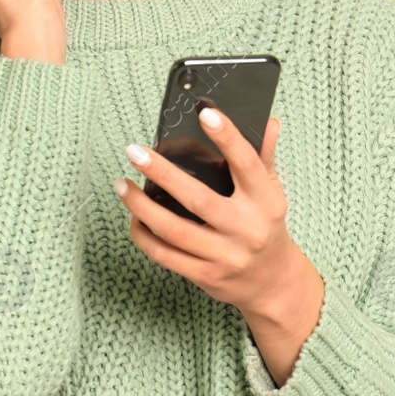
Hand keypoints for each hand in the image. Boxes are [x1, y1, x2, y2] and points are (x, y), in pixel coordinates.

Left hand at [112, 109, 323, 362]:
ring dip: (141, 206)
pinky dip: (144, 235)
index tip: (206, 113)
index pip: (247, 164)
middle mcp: (245, 229)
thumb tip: (268, 121)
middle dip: (162, 173)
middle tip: (135, 151)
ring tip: (122, 184)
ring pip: (174, 229)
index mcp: (264, 202)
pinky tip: (133, 217)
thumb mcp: (272, 192)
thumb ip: (264, 157)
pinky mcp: (206, 276)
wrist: (272, 282)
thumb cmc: (266, 226)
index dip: (228, 138)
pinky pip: (166, 255)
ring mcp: (224, 255)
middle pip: (197, 198)